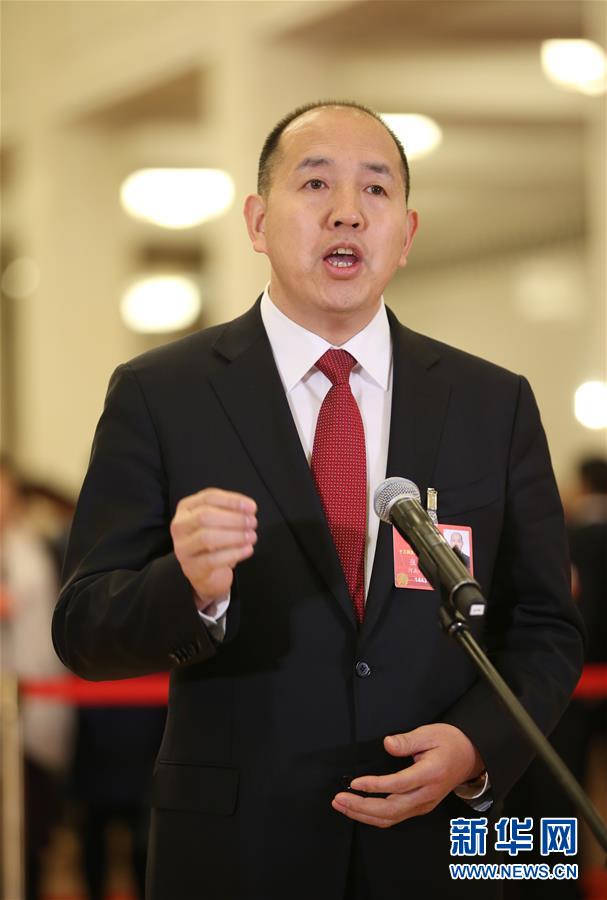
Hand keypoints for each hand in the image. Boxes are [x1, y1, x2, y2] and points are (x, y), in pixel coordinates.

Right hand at [170, 488, 256, 610]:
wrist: (205, 572)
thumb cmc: (214, 542)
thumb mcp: (219, 521)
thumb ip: (231, 511)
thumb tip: (249, 508)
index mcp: (186, 508)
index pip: (208, 497)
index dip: (232, 501)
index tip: (252, 507)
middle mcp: (180, 526)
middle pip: (205, 516)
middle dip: (234, 519)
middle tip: (252, 523)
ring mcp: (182, 548)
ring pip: (207, 538)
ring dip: (235, 536)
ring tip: (251, 536)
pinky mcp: (192, 567)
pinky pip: (213, 560)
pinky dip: (234, 553)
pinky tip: (247, 550)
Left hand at [332, 724, 483, 827]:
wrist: (470, 757)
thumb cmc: (449, 743)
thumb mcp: (429, 733)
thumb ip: (407, 740)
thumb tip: (387, 744)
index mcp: (430, 774)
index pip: (398, 785)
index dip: (375, 786)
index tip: (355, 783)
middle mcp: (427, 794)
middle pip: (391, 809)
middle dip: (362, 807)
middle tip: (339, 799)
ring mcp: (424, 804)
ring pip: (391, 818)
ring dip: (364, 815)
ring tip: (342, 805)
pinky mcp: (421, 807)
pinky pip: (395, 818)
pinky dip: (375, 817)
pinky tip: (359, 810)